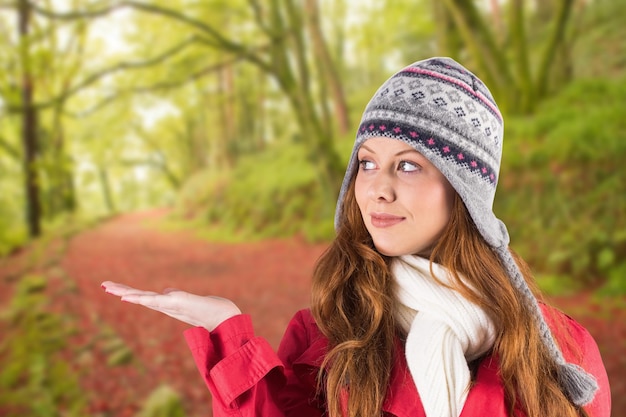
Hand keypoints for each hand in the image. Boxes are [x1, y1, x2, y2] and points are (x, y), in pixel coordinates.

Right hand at [101, 281, 241, 330]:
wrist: (225, 318)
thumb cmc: (209, 310)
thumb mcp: (189, 300)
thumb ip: (175, 296)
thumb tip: (165, 290)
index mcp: (169, 304)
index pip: (145, 296)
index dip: (129, 292)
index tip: (112, 288)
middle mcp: (167, 305)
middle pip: (140, 296)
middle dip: (122, 291)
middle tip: (103, 285)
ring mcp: (172, 305)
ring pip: (145, 298)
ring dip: (128, 293)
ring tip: (110, 288)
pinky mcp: (179, 304)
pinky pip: (157, 301)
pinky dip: (143, 299)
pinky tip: (131, 296)